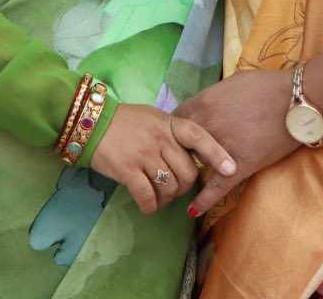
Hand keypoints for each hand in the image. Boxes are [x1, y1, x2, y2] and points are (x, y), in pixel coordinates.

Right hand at [87, 103, 235, 214]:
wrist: (91, 122)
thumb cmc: (126, 121)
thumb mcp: (154, 118)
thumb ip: (173, 133)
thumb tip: (192, 154)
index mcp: (169, 124)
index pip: (198, 137)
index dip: (217, 153)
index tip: (231, 168)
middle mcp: (159, 139)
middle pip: (187, 172)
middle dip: (185, 186)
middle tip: (175, 187)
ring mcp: (143, 155)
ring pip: (170, 186)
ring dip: (168, 198)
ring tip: (160, 196)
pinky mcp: (127, 170)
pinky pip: (147, 196)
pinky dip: (151, 205)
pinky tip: (148, 205)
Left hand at [174, 68, 300, 216]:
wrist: (296, 102)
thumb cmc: (266, 86)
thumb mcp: (231, 83)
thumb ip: (212, 96)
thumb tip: (203, 106)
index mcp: (203, 103)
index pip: (176, 118)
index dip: (174, 127)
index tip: (175, 134)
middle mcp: (206, 127)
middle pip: (178, 143)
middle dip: (175, 150)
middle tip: (174, 158)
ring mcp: (221, 149)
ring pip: (193, 165)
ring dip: (186, 171)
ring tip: (179, 180)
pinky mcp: (240, 166)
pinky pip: (217, 187)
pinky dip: (203, 200)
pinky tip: (192, 211)